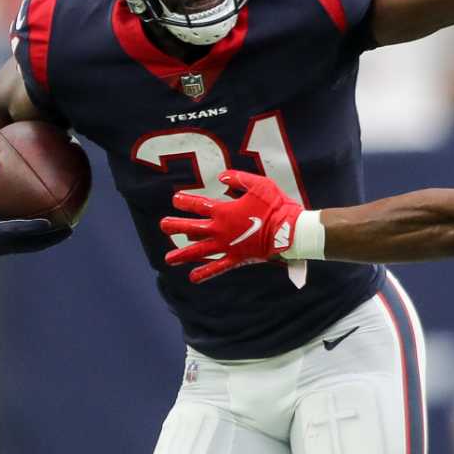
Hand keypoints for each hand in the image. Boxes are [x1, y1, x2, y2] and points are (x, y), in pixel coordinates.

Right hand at [0, 158, 71, 254]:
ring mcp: (4, 248)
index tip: (48, 223)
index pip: (16, 230)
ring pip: (32, 246)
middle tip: (69, 228)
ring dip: (51, 240)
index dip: (32, 228)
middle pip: (30, 243)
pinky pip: (29, 244)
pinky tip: (58, 227)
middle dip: (50, 238)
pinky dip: (43, 238)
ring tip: (69, 229)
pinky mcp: (7, 248)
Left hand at [160, 170, 304, 282]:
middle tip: (163, 226)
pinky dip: (205, 273)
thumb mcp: (259, 184)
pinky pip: (217, 267)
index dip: (185, 201)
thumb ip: (238, 178)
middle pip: (192, 228)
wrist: (290, 231)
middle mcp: (220, 229)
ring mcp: (226, 246)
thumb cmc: (276, 205)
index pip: (198, 205)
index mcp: (224, 211)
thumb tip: (221, 176)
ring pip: (199, 250)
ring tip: (168, 259)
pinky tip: (192, 277)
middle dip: (175, 226)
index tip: (175, 199)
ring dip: (182, 254)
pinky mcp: (236, 258)